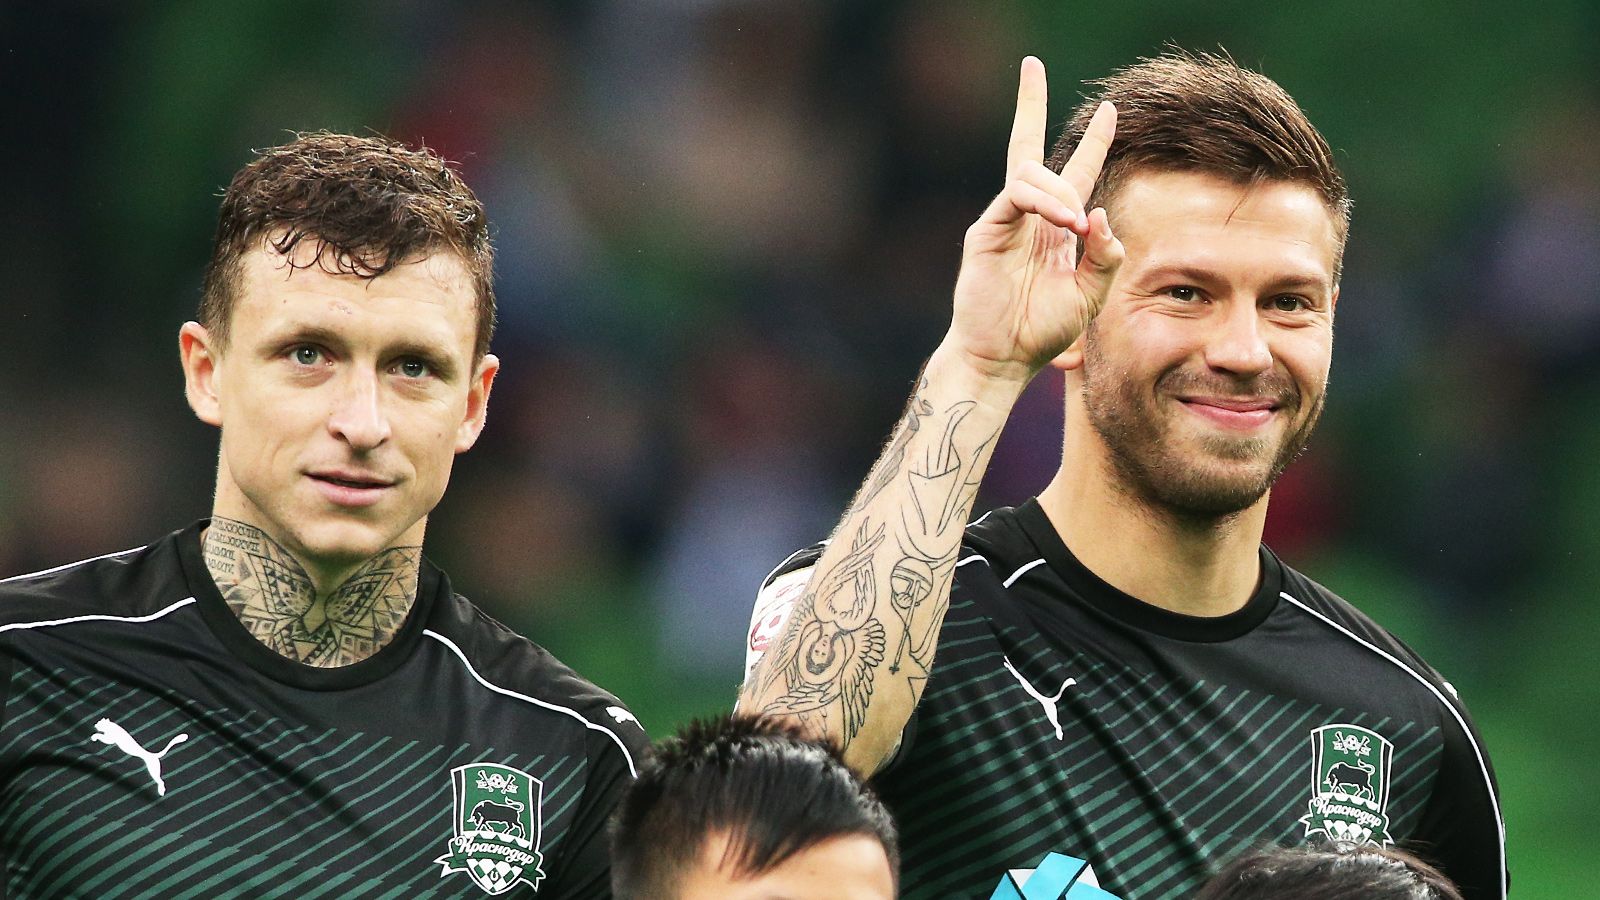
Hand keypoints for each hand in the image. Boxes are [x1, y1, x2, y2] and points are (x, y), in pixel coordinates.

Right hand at [945, 56, 1122, 384]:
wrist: (1003, 357)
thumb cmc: (1042, 330)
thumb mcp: (1091, 293)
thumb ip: (1105, 255)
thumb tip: (1101, 212)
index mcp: (1054, 228)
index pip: (1075, 173)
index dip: (1094, 142)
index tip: (1110, 110)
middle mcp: (1026, 216)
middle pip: (1027, 148)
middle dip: (1029, 105)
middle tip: (1031, 65)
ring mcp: (1003, 221)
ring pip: (1032, 173)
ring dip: (1065, 191)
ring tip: (1078, 226)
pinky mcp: (986, 230)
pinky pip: (1018, 195)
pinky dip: (1047, 202)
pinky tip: (1068, 222)